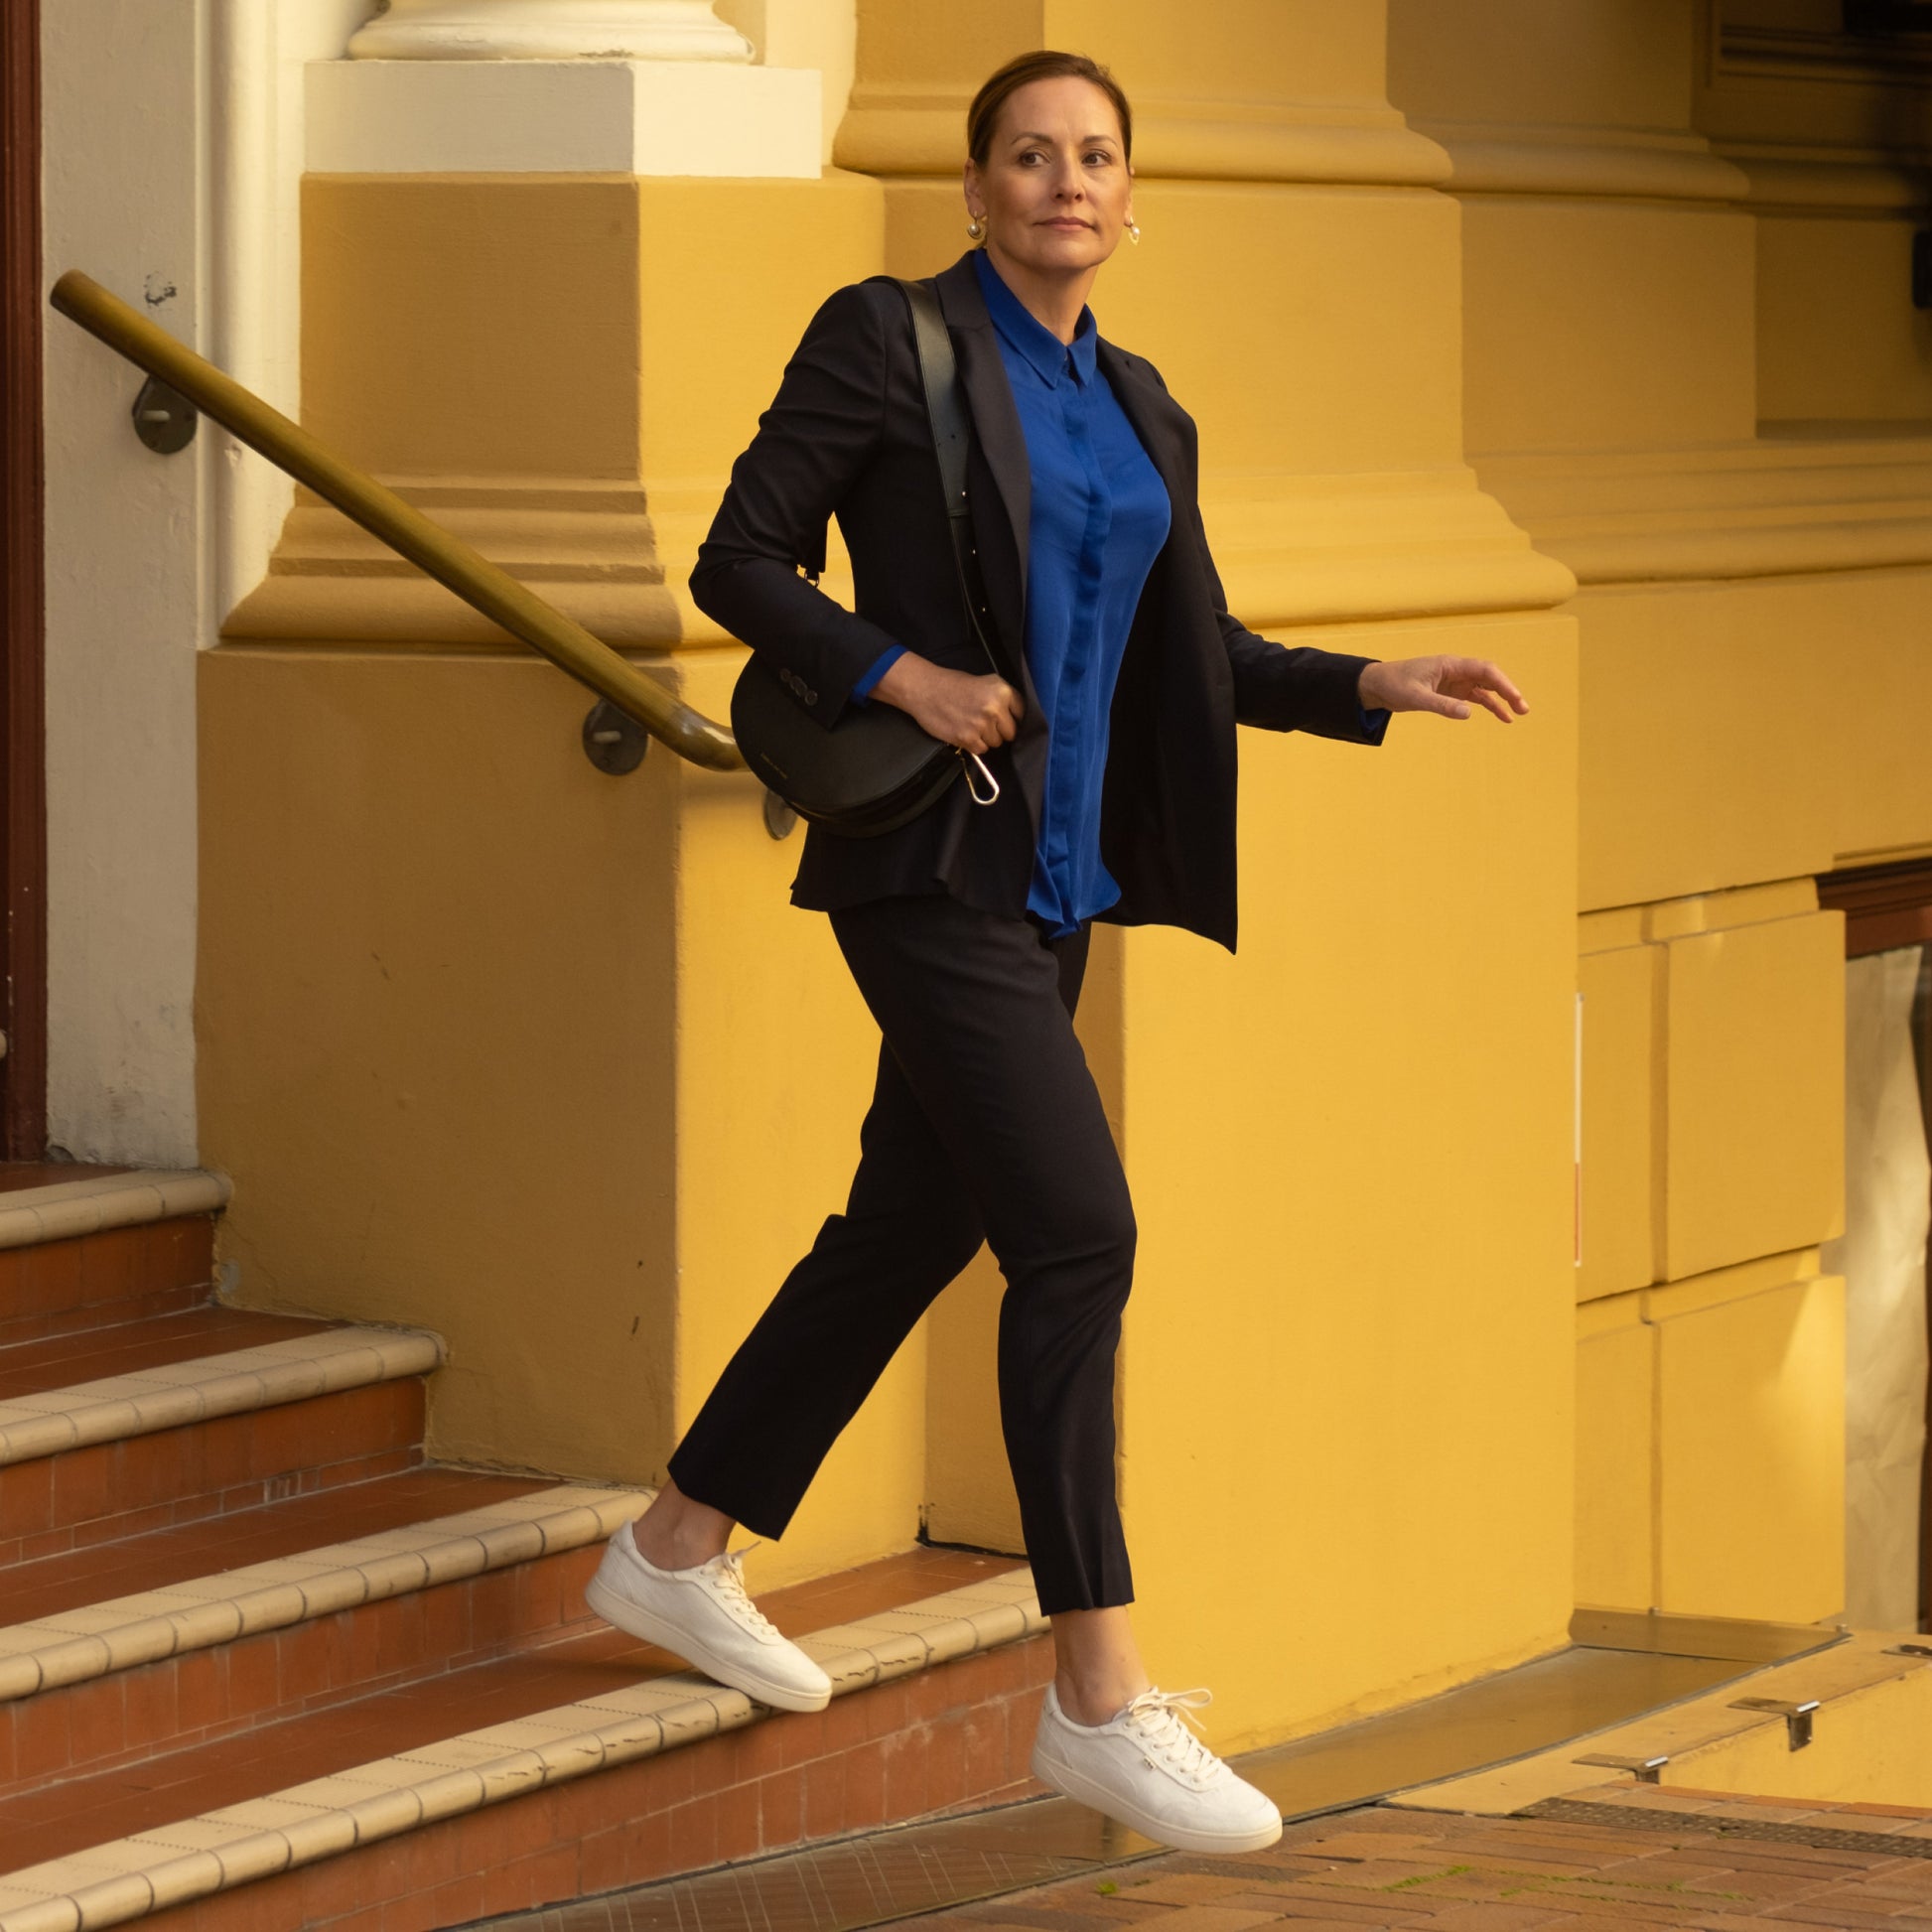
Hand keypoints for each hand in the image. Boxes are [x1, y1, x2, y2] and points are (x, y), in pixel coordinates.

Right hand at [873, 653, 1024, 754]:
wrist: (924, 689)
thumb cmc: (953, 684)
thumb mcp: (985, 682)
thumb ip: (1002, 698)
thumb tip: (1016, 718)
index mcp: (1002, 690)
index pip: (1022, 713)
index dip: (1012, 717)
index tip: (1004, 718)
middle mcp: (995, 707)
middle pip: (1011, 732)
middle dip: (1000, 730)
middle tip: (984, 722)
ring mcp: (981, 724)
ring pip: (996, 743)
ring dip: (986, 738)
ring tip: (971, 725)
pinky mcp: (967, 738)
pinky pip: (981, 750)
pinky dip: (974, 745)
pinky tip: (964, 731)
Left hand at [1358, 655, 1527, 722]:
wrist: (1377, 685)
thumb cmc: (1394, 685)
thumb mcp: (1416, 697)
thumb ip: (1441, 705)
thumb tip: (1469, 713)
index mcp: (1450, 664)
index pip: (1484, 670)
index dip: (1502, 683)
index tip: (1514, 698)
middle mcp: (1457, 670)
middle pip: (1490, 676)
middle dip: (1508, 691)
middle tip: (1523, 708)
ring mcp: (1456, 680)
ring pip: (1486, 687)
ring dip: (1503, 698)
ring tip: (1518, 714)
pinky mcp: (1451, 692)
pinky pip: (1476, 697)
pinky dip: (1490, 706)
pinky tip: (1503, 717)